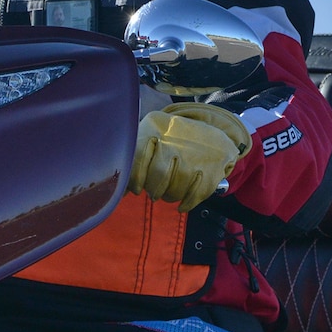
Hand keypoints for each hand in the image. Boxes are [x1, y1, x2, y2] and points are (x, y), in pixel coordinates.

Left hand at [130, 103, 251, 211]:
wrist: (212, 132)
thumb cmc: (172, 140)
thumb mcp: (151, 135)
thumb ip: (134, 159)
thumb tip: (119, 190)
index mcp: (155, 126)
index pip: (138, 157)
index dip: (135, 179)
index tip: (136, 188)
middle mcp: (176, 138)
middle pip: (158, 176)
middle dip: (153, 190)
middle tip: (154, 192)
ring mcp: (196, 154)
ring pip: (176, 188)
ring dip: (170, 196)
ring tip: (169, 193)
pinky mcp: (213, 168)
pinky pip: (195, 195)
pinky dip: (187, 204)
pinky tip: (182, 205)